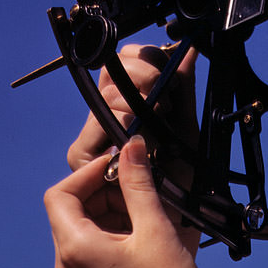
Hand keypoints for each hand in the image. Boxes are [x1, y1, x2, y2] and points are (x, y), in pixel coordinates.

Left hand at [44, 138, 211, 267]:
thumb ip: (138, 184)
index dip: (89, 174)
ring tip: (143, 213)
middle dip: (100, 193)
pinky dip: (107, 237)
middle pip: (68, 212)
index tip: (120, 166)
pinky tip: (139, 238)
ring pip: (79, 233)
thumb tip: (131, 148)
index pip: (61, 194)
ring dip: (106, 214)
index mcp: (75, 249)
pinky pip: (87, 254)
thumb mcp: (155, 229)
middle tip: (136, 186)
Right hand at [67, 44, 197, 170]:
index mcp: (126, 107)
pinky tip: (142, 134)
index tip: (168, 73)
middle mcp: (104, 120)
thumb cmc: (183, 181)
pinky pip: (99, 122)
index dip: (144, 59)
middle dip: (142, 76)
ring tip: (159, 119)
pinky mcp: (81, 155)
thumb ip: (182, 89)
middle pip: (110, 73)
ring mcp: (91, 137)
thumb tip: (186, 51)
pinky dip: (124, 122)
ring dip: (136, 101)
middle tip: (165, 97)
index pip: (122, 62)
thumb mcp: (186, 129)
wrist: (180, 216)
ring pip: (106, 95)